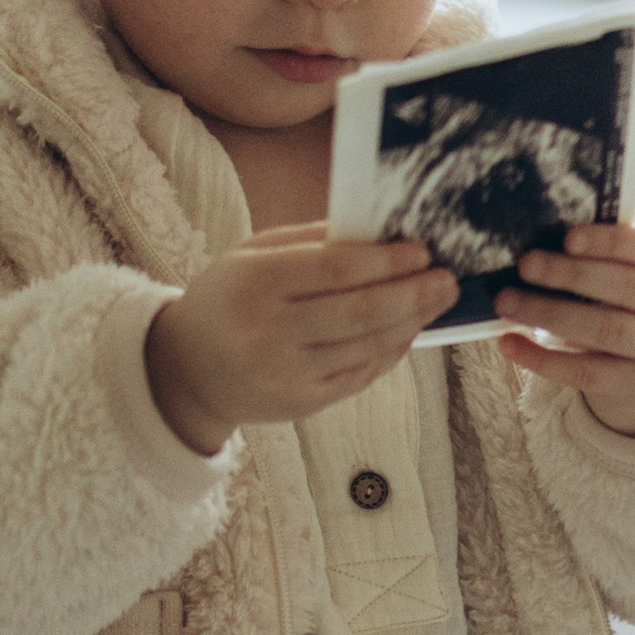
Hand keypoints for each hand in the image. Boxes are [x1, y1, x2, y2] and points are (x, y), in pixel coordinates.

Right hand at [144, 226, 454, 451]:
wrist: (187, 370)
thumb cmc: (229, 298)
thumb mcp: (253, 255)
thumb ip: (312, 241)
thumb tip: (381, 231)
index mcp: (254, 282)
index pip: (334, 269)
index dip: (384, 260)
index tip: (420, 250)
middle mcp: (267, 331)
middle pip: (359, 312)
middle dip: (413, 294)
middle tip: (447, 279)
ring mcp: (285, 373)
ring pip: (366, 347)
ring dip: (410, 323)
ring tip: (436, 301)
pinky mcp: (300, 404)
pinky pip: (360, 375)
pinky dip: (390, 352)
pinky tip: (407, 331)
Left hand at [496, 220, 634, 440]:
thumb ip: (607, 245)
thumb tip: (544, 233)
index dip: (612, 242)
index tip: (568, 237)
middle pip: (629, 288)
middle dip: (573, 276)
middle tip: (526, 265)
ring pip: (607, 331)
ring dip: (551, 314)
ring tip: (508, 302)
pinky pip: (588, 373)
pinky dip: (544, 360)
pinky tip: (510, 344)